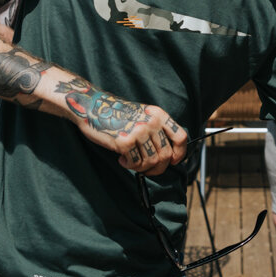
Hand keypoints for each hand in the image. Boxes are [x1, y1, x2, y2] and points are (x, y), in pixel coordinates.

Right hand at [60, 79, 188, 175]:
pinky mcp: (125, 142)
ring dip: (142, 168)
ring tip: (132, 162)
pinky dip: (129, 166)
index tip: (172, 161)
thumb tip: (168, 156)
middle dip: (157, 167)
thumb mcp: (143, 115)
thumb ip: (157, 130)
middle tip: (146, 168)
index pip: (181, 137)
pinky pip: (136, 163)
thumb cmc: (117, 115)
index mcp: (159, 115)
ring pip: (152, 162)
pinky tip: (122, 160)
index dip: (179, 153)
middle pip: (166, 155)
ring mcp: (139, 132)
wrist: (94, 108)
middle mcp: (152, 123)